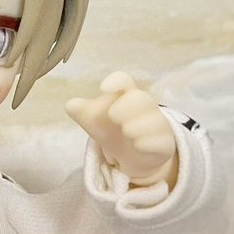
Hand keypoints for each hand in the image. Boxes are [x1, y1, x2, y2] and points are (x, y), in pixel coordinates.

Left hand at [65, 71, 177, 186]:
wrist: (133, 153)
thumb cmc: (112, 128)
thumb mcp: (94, 121)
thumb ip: (82, 112)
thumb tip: (70, 105)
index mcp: (125, 95)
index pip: (123, 80)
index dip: (115, 81)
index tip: (103, 88)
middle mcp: (143, 106)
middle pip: (141, 98)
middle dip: (126, 107)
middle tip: (113, 116)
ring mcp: (155, 124)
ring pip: (154, 119)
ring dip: (139, 125)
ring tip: (127, 132)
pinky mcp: (163, 143)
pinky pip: (162, 141)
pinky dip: (150, 143)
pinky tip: (139, 146)